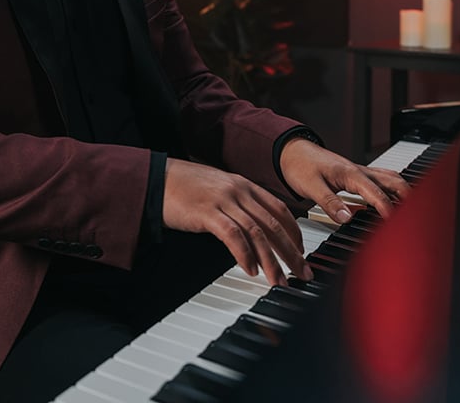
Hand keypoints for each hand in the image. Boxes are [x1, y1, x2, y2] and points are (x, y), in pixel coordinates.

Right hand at [162, 158, 312, 285]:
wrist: (157, 178)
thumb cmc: (185, 187)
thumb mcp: (219, 190)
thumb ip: (238, 204)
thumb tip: (254, 227)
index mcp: (244, 185)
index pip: (279, 209)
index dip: (294, 232)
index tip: (301, 251)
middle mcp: (238, 191)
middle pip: (274, 224)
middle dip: (291, 252)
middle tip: (302, 272)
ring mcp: (224, 200)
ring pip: (257, 232)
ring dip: (271, 260)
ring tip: (278, 281)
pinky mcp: (207, 212)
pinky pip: (233, 235)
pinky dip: (244, 254)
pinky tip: (250, 270)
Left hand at [279, 138, 409, 222]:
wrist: (292, 151)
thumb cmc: (300, 166)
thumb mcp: (310, 186)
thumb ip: (329, 202)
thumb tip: (346, 219)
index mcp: (350, 173)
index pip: (376, 193)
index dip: (389, 209)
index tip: (398, 225)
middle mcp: (359, 171)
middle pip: (393, 181)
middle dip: (409, 197)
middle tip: (419, 217)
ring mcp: (360, 172)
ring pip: (390, 179)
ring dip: (403, 192)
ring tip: (414, 211)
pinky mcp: (357, 175)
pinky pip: (382, 180)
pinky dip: (393, 190)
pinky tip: (395, 200)